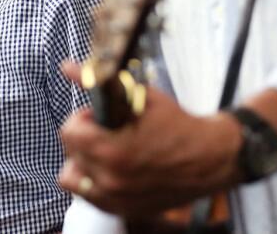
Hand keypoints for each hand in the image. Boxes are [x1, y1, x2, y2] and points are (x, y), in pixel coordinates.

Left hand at [56, 61, 242, 216]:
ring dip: (84, 161)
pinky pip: (90, 196)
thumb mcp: (139, 96)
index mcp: (112, 151)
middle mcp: (110, 180)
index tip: (99, 116)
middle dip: (85, 137)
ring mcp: (116, 199)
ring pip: (74, 178)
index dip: (84, 118)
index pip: (69, 133)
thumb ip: (97, 82)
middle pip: (71, 153)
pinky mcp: (123, 210)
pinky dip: (95, 181)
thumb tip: (66, 67)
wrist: (210, 158)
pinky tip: (113, 168)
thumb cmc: (177, 125)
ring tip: (105, 151)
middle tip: (106, 130)